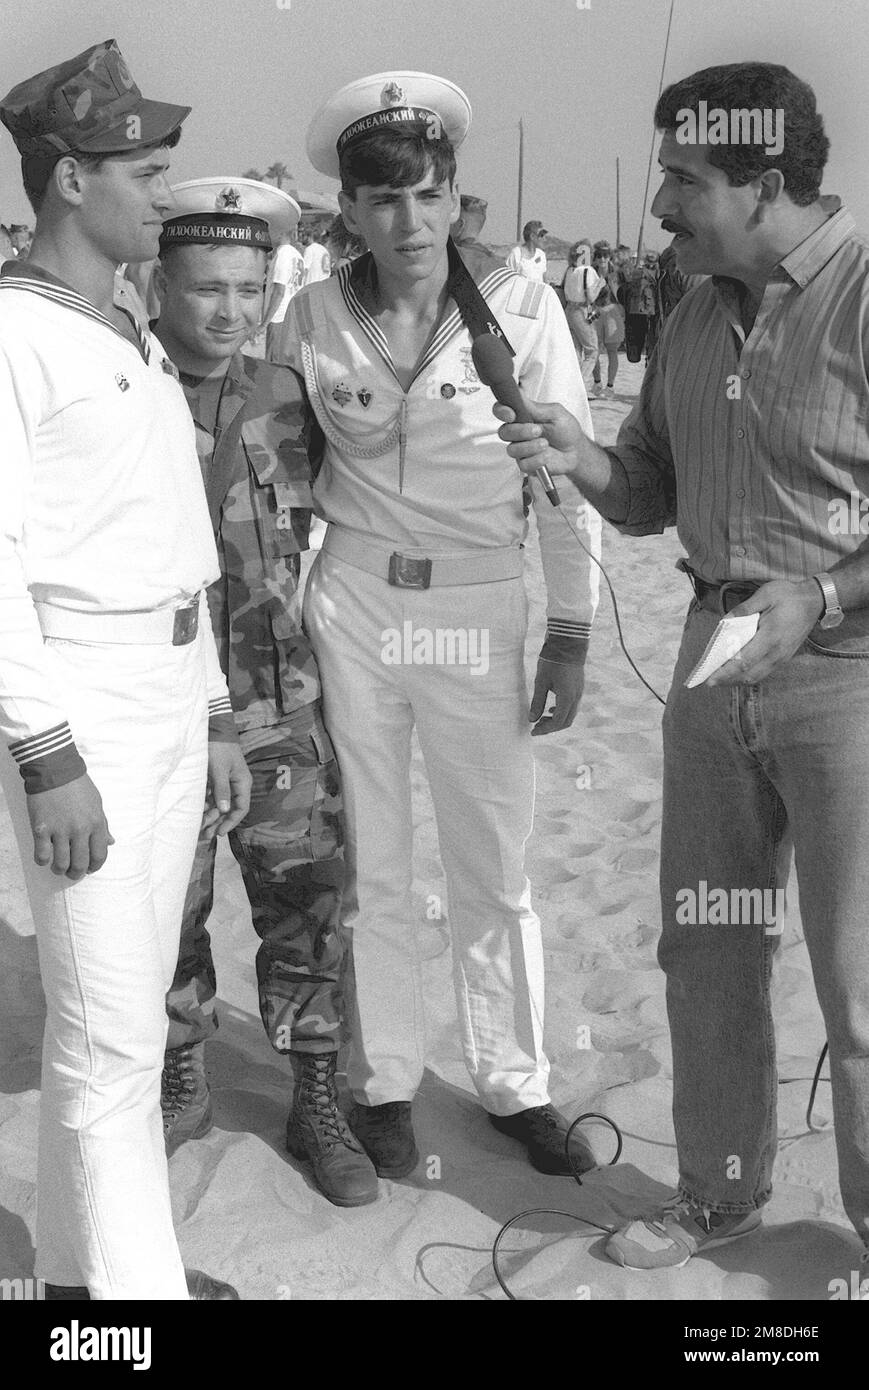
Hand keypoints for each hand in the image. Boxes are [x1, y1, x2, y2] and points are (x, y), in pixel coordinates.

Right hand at [27, 774, 113, 880]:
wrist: (55, 769)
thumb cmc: (78, 786)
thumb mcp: (97, 803)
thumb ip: (103, 825)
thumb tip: (111, 842)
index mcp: (96, 823)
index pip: (100, 855)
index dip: (95, 866)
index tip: (89, 868)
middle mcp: (80, 830)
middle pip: (80, 864)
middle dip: (76, 873)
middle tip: (72, 873)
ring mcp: (60, 830)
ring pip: (61, 864)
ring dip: (60, 869)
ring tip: (58, 867)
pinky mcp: (41, 828)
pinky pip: (42, 855)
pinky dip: (42, 860)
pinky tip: (44, 856)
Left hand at [203, 740, 251, 839]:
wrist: (214, 729)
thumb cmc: (219, 748)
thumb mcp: (219, 769)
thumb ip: (222, 789)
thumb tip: (225, 810)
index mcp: (242, 783)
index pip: (241, 808)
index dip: (231, 822)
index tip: (220, 833)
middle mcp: (235, 785)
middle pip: (229, 809)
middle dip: (218, 822)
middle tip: (206, 835)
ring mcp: (225, 783)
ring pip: (219, 805)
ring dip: (210, 816)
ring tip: (199, 827)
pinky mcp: (215, 780)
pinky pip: (211, 797)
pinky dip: (205, 806)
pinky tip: (197, 813)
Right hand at [494, 396, 587, 477]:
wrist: (576, 451)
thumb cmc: (566, 430)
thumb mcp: (555, 413)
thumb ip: (535, 407)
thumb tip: (518, 394)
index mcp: (522, 416)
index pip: (501, 411)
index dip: (502, 412)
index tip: (512, 415)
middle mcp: (517, 432)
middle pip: (503, 432)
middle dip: (520, 431)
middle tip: (538, 430)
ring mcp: (520, 449)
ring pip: (512, 449)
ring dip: (530, 447)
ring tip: (545, 444)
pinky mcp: (526, 464)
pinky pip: (523, 464)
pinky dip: (537, 460)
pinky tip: (546, 456)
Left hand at [530, 658, 584, 734]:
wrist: (568, 643)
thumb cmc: (552, 661)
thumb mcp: (541, 682)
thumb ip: (537, 702)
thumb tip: (532, 719)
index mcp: (567, 698)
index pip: (558, 722)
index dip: (545, 729)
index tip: (533, 731)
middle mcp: (576, 697)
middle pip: (566, 721)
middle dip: (551, 727)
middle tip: (536, 726)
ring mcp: (579, 692)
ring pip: (570, 714)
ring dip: (556, 720)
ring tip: (542, 718)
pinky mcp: (578, 687)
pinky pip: (572, 706)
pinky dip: (561, 711)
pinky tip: (551, 709)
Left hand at [705, 580, 823, 685]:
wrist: (815, 601)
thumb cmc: (790, 596)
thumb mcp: (766, 594)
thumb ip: (744, 608)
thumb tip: (725, 621)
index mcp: (770, 636)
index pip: (744, 661)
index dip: (726, 672)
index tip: (710, 678)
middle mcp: (777, 652)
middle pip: (748, 675)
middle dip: (727, 680)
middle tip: (709, 681)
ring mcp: (782, 657)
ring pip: (756, 677)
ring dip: (737, 680)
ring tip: (720, 679)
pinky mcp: (784, 658)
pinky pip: (764, 672)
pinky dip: (748, 676)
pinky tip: (737, 673)